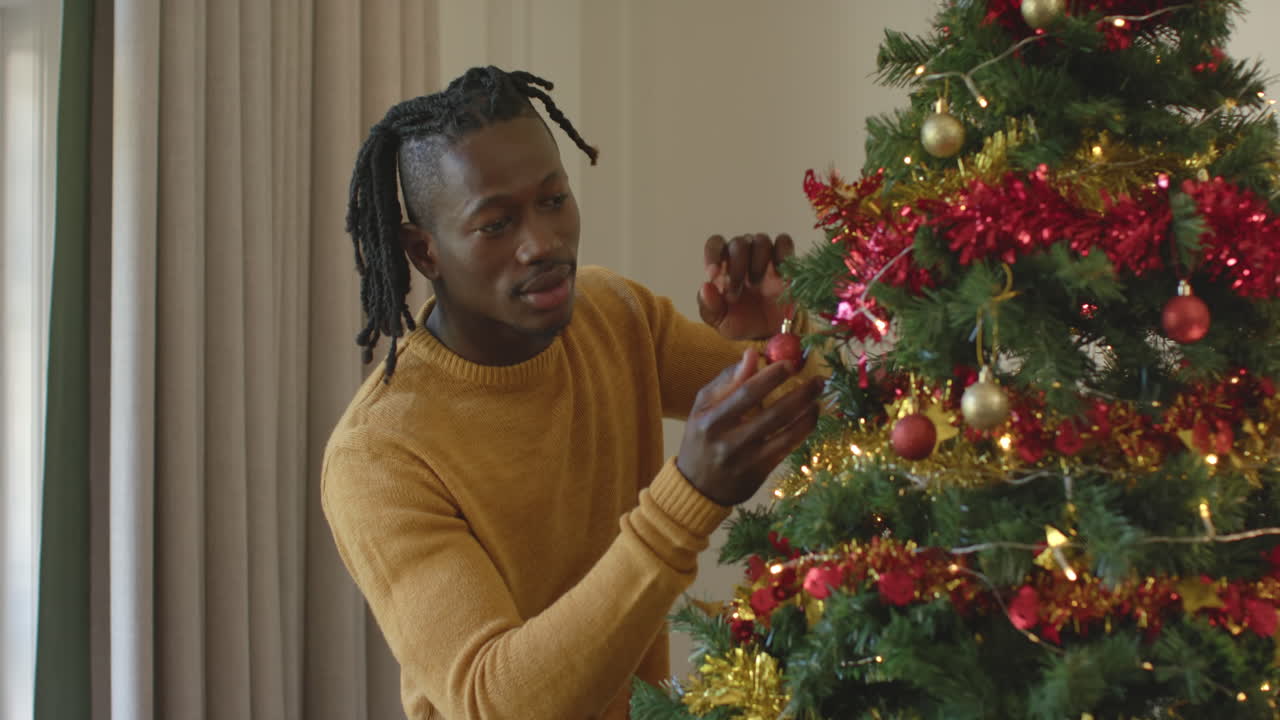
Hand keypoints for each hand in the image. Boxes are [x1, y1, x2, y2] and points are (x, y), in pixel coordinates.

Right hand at [676, 348, 823, 505]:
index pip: (747, 393)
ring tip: (818, 397)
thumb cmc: (701, 438)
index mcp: (711, 419)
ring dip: (807, 413)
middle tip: (818, 379)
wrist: (697, 487)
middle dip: (800, 394)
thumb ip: (727, 380)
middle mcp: (729, 441)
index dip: (772, 376)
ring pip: (786, 433)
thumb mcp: (703, 407)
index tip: (791, 363)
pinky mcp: (760, 472)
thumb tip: (752, 355)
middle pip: (773, 413)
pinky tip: (810, 417)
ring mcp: (747, 459)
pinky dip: (803, 430)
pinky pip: (788, 447)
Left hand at [698, 233, 794, 340]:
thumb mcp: (720, 321)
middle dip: (737, 268)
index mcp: (724, 264)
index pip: (715, 244)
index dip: (713, 255)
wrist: (770, 334)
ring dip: (758, 263)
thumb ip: (709, 306)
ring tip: (756, 285)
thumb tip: (706, 286)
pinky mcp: (786, 260)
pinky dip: (782, 253)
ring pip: (761, 240)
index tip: (714, 274)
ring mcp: (766, 256)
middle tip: (736, 294)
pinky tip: (778, 274)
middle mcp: (744, 255)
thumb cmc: (741, 322)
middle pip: (739, 243)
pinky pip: (784, 242)